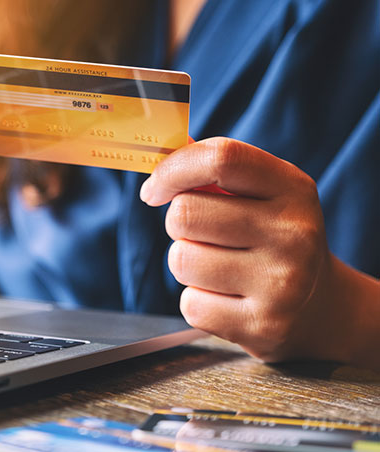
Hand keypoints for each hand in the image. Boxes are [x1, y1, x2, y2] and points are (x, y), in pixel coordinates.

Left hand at [139, 137, 341, 361]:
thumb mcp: (261, 195)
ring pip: (181, 259)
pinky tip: (228, 298)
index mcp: (292, 188)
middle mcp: (292, 233)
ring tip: (218, 267)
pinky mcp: (261, 325)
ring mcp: (281, 283)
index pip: (221, 158)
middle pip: (185, 214)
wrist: (319, 308)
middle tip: (202, 234)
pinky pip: (190, 303)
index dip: (173, 169)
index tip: (154, 189)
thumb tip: (161, 148)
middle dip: (179, 224)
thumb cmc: (272, 239)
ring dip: (186, 262)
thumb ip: (213, 171)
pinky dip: (197, 300)